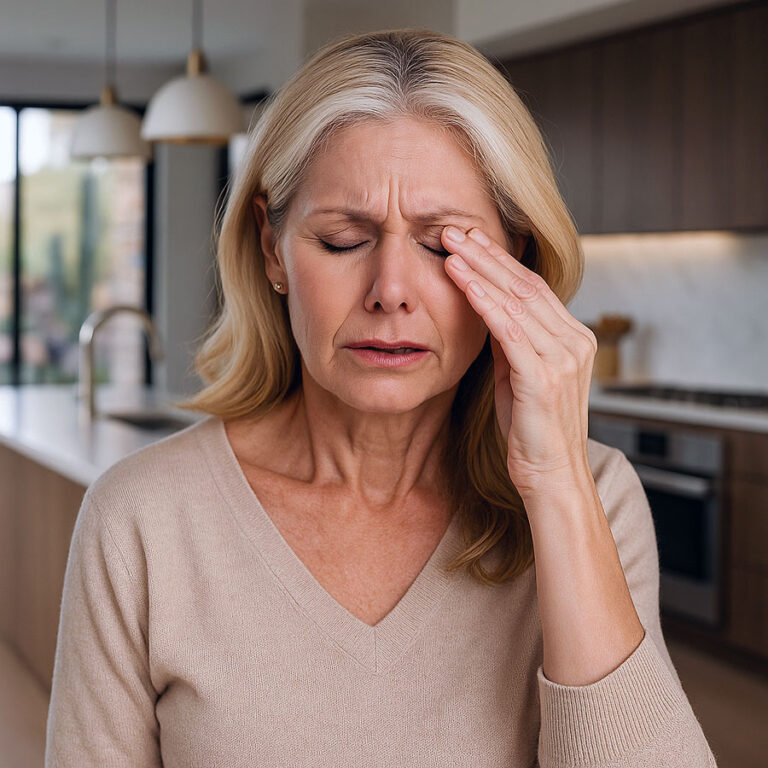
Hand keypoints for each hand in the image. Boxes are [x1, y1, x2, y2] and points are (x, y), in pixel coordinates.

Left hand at [440, 224, 597, 497]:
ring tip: (450, 247)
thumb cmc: (532, 428)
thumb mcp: (519, 375)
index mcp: (572, 338)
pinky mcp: (544, 378)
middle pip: (525, 285)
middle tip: (453, 229)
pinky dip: (486, 305)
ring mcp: (563, 358)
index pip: (532, 287)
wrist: (550, 475)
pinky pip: (511, 332)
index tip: (469, 238)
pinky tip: (464, 283)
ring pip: (517, 302)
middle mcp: (574, 341)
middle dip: (486, 254)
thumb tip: (487, 308)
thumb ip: (510, 341)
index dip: (499, 260)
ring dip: (480, 271)